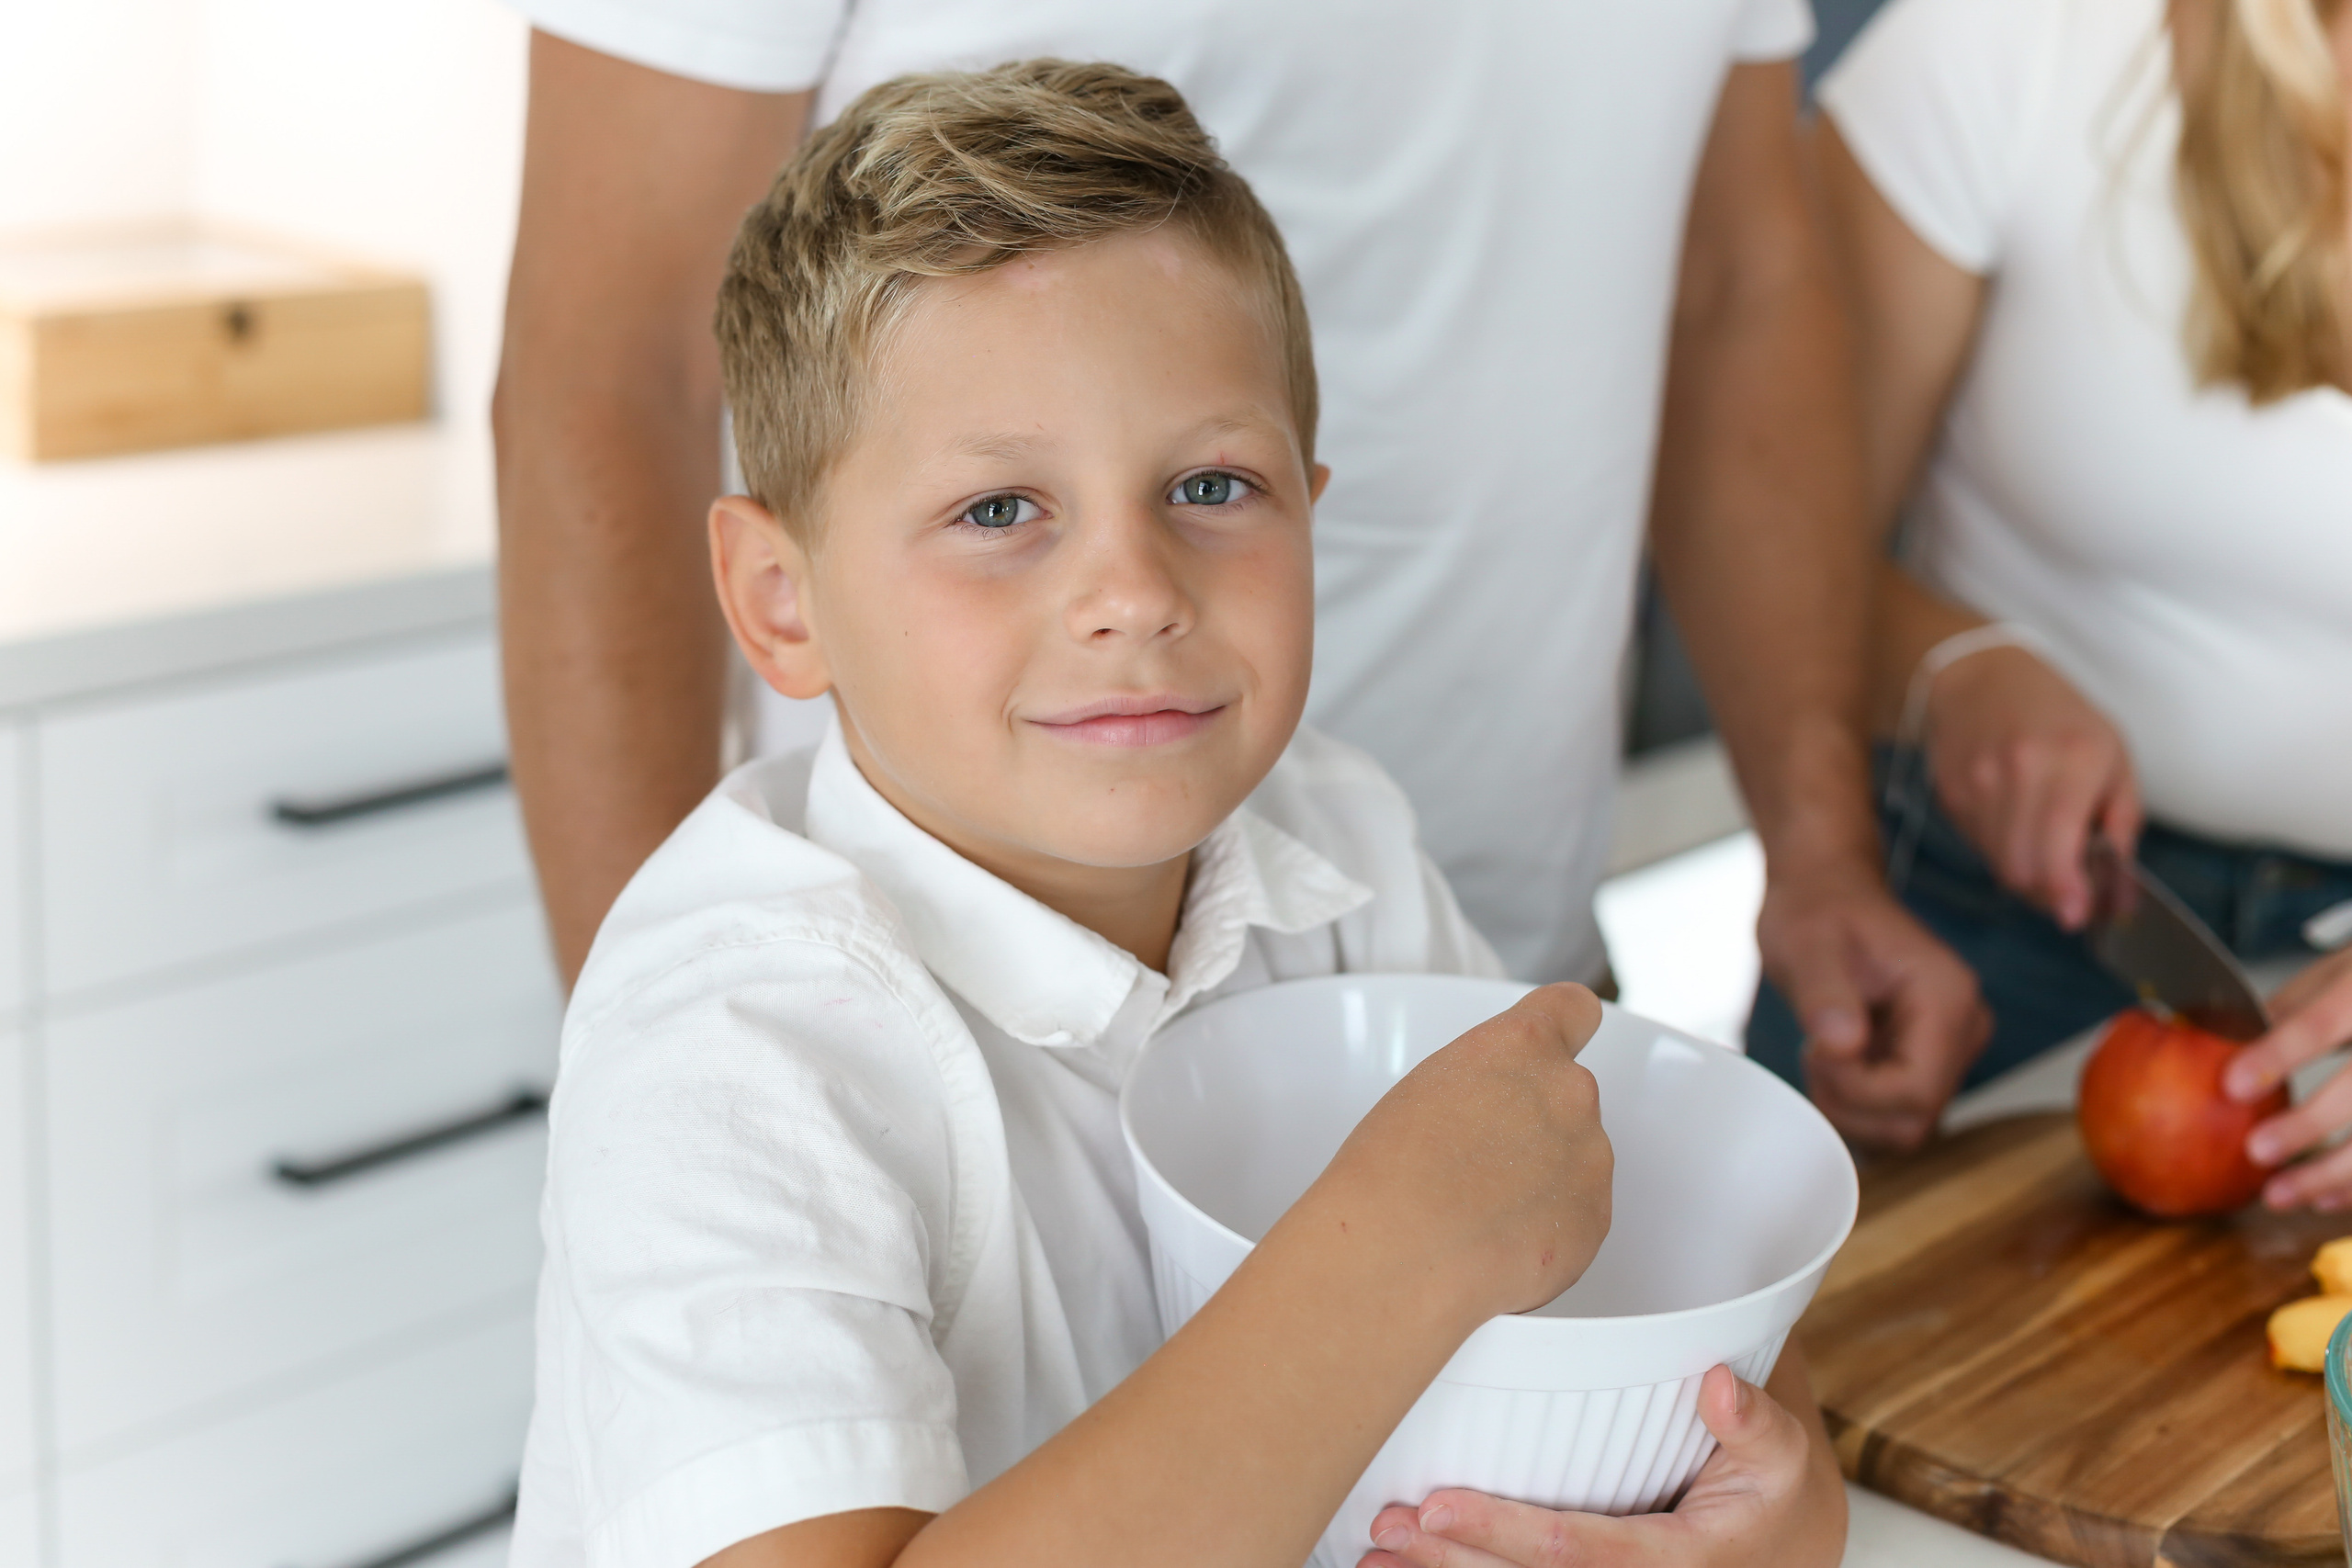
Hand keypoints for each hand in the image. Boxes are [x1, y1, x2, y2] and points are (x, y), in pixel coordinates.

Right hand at [1309, 985, 1611, 1321]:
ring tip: (1481, 1214)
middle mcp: (1569, 1092)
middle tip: (1481, 1164)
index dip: (1565, 1031)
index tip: (1548, 1055)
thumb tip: (1497, 1113)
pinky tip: (1499, 1244)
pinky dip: (1549, 1233)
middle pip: (1569, 1099)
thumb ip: (1488, 1081)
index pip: (1574, 1009)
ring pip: (1576, 1162)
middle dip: (1537, 1127)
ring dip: (1544, 1182)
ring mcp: (1590, 1158)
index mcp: (1523, 1045)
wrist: (1399, 1255)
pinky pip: (1579, 1218)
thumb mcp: (1430, 1087)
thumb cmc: (1390, 1171)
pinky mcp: (1595, 1221)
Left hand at [1355, 1363, 1844, 1567]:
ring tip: (1375, 1559)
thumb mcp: (1781, 1454)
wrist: (1783, 1546)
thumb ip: (1754, 1422)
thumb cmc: (1774, 1493)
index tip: (1438, 1504)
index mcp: (1679, 1562)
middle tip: (1386, 1528)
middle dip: (1451, 1560)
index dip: (1502, 1531)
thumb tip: (1718, 1385)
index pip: (1577, 1550)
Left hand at [1759, 856, 1988, 1150]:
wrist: (1826, 892)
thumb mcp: (1807, 944)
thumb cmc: (1818, 909)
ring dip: (1849, 1106)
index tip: (1816, 1049)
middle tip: (1814, 1049)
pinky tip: (1836, 1062)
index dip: (1855, 1090)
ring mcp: (1951, 1049)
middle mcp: (1965, 1027)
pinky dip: (1856, 1104)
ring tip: (1823, 1050)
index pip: (1916, 1090)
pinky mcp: (1929, 1062)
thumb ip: (1824, 996)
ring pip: (1905, 1126)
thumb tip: (1842, 1046)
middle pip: (1913, 1118)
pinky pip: (1896, 1114)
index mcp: (1948, 997)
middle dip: (1849, 1101)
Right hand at [1924, 645, 2141, 929]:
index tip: (2075, 915)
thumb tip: (2118, 890)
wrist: (1982, 677)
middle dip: (2049, 891)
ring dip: (2025, 872)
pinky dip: (2001, 850)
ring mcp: (1977, 784)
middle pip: (2023, 869)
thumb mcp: (2114, 756)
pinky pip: (1978, 845)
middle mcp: (2018, 772)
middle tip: (2069, 888)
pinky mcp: (1951, 795)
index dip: (2065, 891)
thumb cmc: (2060, 717)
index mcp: (2071, 760)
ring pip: (1998, 864)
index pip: (2058, 846)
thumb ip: (2120, 822)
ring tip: (2043, 849)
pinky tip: (2013, 824)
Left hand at [2220, 950, 2351, 1207]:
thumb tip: (2214, 1036)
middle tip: (2256, 1151)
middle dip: (2309, 1125)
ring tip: (2281, 1196)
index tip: (2232, 1085)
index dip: (2280, 1054)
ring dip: (2335, 1172)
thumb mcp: (2337, 973)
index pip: (2322, 1022)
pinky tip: (2328, 1199)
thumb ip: (2287, 1007)